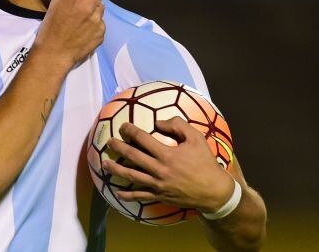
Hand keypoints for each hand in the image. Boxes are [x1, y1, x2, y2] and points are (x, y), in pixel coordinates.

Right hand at [34, 0, 104, 66]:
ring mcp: (98, 21)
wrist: (54, 52)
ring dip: (94, 10)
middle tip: (80, 5)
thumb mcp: (57, 0)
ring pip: (101, 8)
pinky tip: (84, 30)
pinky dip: (95, 24)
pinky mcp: (102, 33)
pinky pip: (101, 23)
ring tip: (80, 19)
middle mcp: (90, 6)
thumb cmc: (51, 25)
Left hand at [102, 117, 234, 212]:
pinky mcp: (159, 196)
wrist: (213, 190)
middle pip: (133, 157)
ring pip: (131, 177)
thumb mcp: (196, 138)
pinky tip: (117, 193)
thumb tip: (158, 122)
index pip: (143, 139)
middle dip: (119, 148)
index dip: (131, 131)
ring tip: (105, 164)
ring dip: (116, 170)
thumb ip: (178, 125)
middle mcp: (159, 170)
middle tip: (110, 142)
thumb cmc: (205, 162)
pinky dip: (127, 195)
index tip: (123, 126)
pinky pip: (139, 196)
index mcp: (167, 154)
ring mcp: (157, 185)